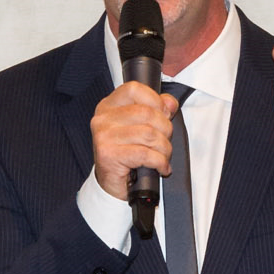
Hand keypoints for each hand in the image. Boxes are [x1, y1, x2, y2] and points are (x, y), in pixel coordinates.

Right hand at [90, 81, 177, 200]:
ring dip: (164, 148)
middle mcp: (103, 118)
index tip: (163, 115)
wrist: (112, 184)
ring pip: (149, 134)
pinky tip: (161, 167)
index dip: (155, 100)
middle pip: (147, 113)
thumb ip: (156, 109)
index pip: (134, 89)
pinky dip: (160, 162)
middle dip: (165, 129)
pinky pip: (145, 154)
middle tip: (165, 142)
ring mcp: (104, 136)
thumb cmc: (127, 154)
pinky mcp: (109, 155)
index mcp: (109, 106)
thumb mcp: (141, 127)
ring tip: (163, 156)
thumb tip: (170, 103)